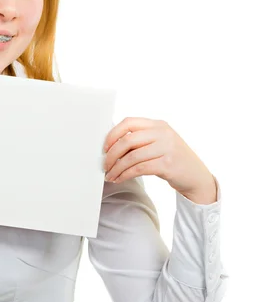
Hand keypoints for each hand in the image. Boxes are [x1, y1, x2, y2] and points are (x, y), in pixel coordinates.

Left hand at [102, 117, 216, 204]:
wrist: (196, 176)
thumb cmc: (172, 159)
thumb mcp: (159, 142)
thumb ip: (140, 139)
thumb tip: (111, 145)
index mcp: (158, 124)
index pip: (129, 122)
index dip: (112, 134)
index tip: (104, 147)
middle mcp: (163, 133)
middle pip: (127, 140)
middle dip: (111, 154)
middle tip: (105, 165)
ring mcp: (167, 148)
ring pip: (131, 156)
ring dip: (117, 168)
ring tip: (110, 175)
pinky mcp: (168, 165)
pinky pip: (139, 169)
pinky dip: (125, 175)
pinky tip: (120, 178)